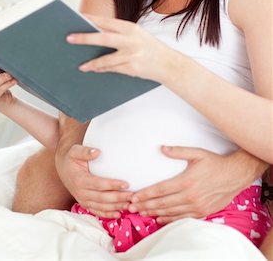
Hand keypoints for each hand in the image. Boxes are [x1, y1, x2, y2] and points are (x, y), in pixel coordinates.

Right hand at [55, 143, 132, 217]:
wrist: (63, 169)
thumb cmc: (71, 158)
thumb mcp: (75, 151)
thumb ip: (85, 152)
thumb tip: (97, 152)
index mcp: (80, 180)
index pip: (99, 184)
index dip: (112, 185)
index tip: (126, 184)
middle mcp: (81, 193)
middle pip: (103, 198)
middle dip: (119, 198)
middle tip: (133, 196)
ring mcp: (83, 200)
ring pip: (102, 207)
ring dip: (116, 207)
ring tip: (130, 204)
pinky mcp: (86, 204)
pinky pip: (97, 212)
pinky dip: (108, 214)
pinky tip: (119, 214)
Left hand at [67, 15, 173, 83]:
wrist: (169, 64)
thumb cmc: (150, 48)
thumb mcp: (137, 35)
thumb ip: (119, 34)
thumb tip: (94, 34)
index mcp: (131, 28)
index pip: (106, 22)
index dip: (90, 19)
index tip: (76, 17)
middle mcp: (131, 40)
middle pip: (103, 38)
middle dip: (84, 38)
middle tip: (69, 38)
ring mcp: (132, 55)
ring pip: (105, 59)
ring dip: (92, 63)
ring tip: (81, 65)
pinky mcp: (132, 68)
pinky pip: (112, 69)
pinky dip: (102, 70)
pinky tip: (94, 70)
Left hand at [128, 146, 265, 223]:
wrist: (235, 175)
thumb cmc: (214, 163)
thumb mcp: (197, 153)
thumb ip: (178, 151)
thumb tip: (162, 148)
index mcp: (186, 181)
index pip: (160, 189)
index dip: (146, 194)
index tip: (134, 196)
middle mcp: (190, 196)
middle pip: (162, 203)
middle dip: (145, 205)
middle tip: (131, 207)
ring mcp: (196, 206)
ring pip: (170, 212)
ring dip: (154, 212)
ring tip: (141, 212)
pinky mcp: (202, 212)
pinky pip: (181, 217)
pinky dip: (169, 219)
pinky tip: (159, 217)